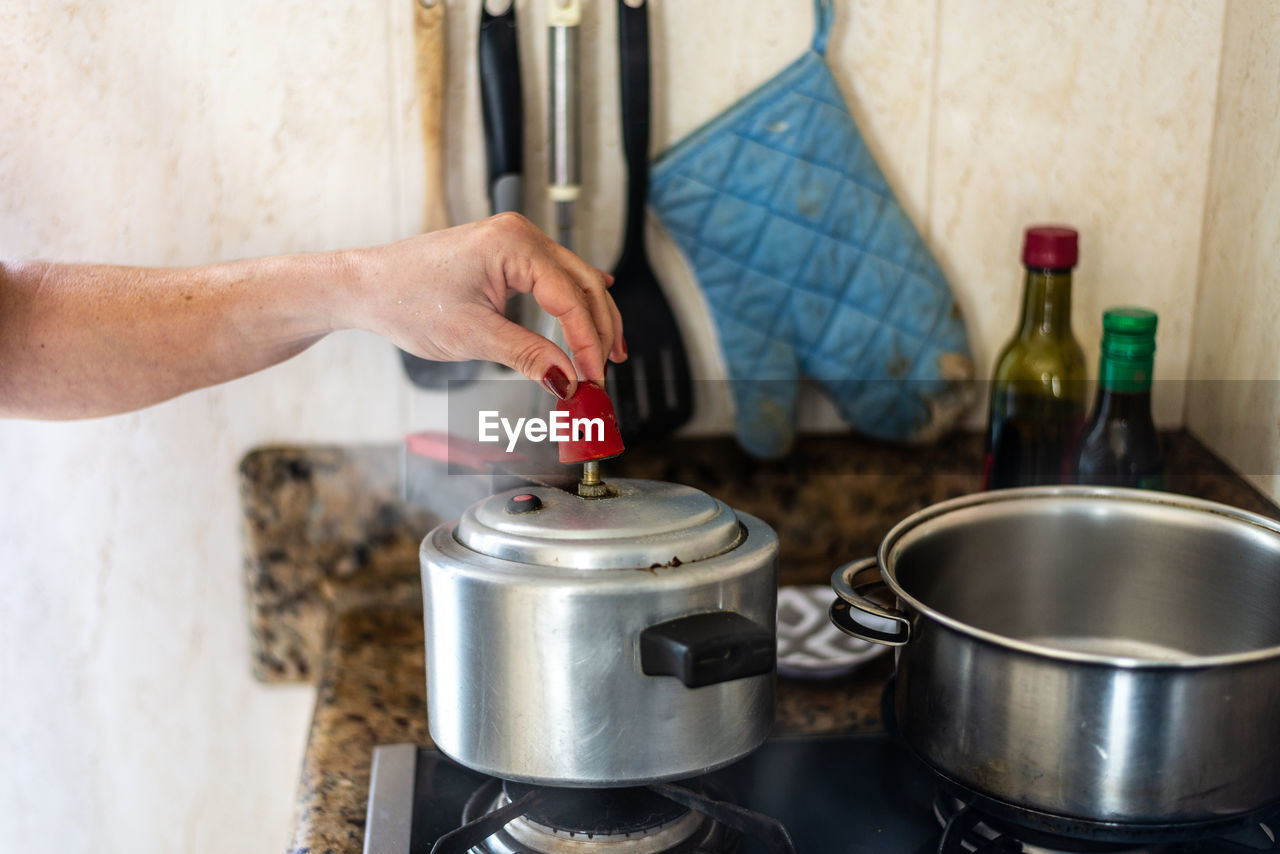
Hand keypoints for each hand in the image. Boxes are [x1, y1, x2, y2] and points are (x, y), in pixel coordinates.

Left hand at [342, 213, 625, 397]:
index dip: (588, 342)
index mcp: (514, 244)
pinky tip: (591, 311)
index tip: (593, 378)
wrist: (365, 286)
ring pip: (573, 280)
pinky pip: (554, 277)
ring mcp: (514, 241)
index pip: (571, 298)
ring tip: (605, 353)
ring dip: (591, 317)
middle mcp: (520, 234)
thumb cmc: (405, 300)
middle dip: (600, 330)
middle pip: (583, 285)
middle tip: (606, 372)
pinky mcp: (506, 255)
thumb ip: (527, 356)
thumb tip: (568, 381)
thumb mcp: (472, 336)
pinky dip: (573, 302)